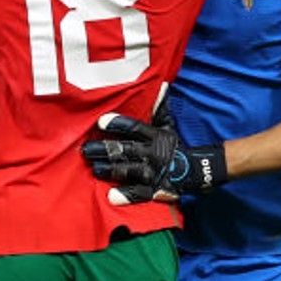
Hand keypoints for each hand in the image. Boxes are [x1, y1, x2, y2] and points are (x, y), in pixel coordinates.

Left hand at [81, 106, 226, 205]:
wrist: (196, 171)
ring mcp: (152, 173)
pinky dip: (126, 195)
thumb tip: (162, 85)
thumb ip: (160, 108)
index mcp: (154, 136)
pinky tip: (111, 196)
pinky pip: (139, 194)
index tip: (101, 122)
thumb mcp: (167, 126)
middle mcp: (152, 154)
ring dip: (111, 170)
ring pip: (128, 170)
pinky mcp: (154, 190)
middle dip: (105, 149)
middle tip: (85, 149)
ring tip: (95, 169)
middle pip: (125, 150)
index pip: (134, 128)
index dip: (118, 124)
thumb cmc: (174, 146)